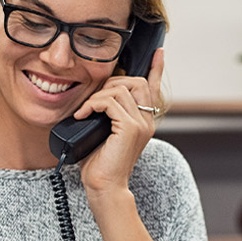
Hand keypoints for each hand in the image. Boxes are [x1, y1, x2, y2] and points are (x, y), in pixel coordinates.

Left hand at [73, 48, 163, 195]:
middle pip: (137, 81)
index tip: (158, 52)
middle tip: (94, 100)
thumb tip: (96, 99)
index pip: (153, 88)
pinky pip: (110, 101)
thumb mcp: (104, 133)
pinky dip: (92, 104)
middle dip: (112, 82)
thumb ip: (108, 115)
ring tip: (85, 111)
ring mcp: (141, 124)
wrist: (104, 187)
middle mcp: (147, 121)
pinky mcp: (130, 129)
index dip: (156, 68)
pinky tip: (83, 116)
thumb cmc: (100, 164)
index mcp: (143, 121)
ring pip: (121, 89)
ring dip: (98, 95)